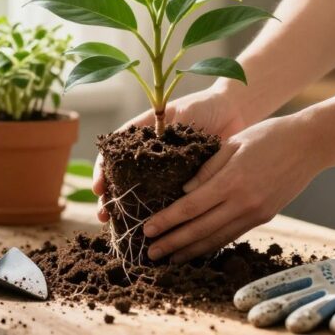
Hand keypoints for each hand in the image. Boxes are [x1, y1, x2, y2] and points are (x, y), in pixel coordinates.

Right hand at [92, 85, 246, 221]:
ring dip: (129, 210)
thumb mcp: (180, 114)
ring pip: (142, 193)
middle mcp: (150, 154)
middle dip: (110, 198)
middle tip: (104, 215)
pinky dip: (160, 214)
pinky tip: (153, 228)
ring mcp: (166, 170)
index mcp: (143, 134)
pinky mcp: (185, 182)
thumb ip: (163, 129)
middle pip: (122, 178)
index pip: (114, 153)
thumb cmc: (205, 107)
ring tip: (120, 226)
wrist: (234, 112)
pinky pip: (168, 199)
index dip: (102, 170)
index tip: (100, 187)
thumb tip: (144, 152)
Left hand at [141, 113, 326, 261]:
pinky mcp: (265, 217)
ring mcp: (256, 213)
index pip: (190, 207)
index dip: (167, 221)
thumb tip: (183, 194)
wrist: (309, 144)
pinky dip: (213, 244)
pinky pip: (233, 234)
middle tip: (151, 253)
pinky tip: (199, 249)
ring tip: (170, 259)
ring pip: (217, 238)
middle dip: (173, 243)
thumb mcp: (233, 144)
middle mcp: (243, 202)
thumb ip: (207, 169)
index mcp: (232, 181)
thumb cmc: (268, 136)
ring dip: (191, 251)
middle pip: (200, 230)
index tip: (147, 230)